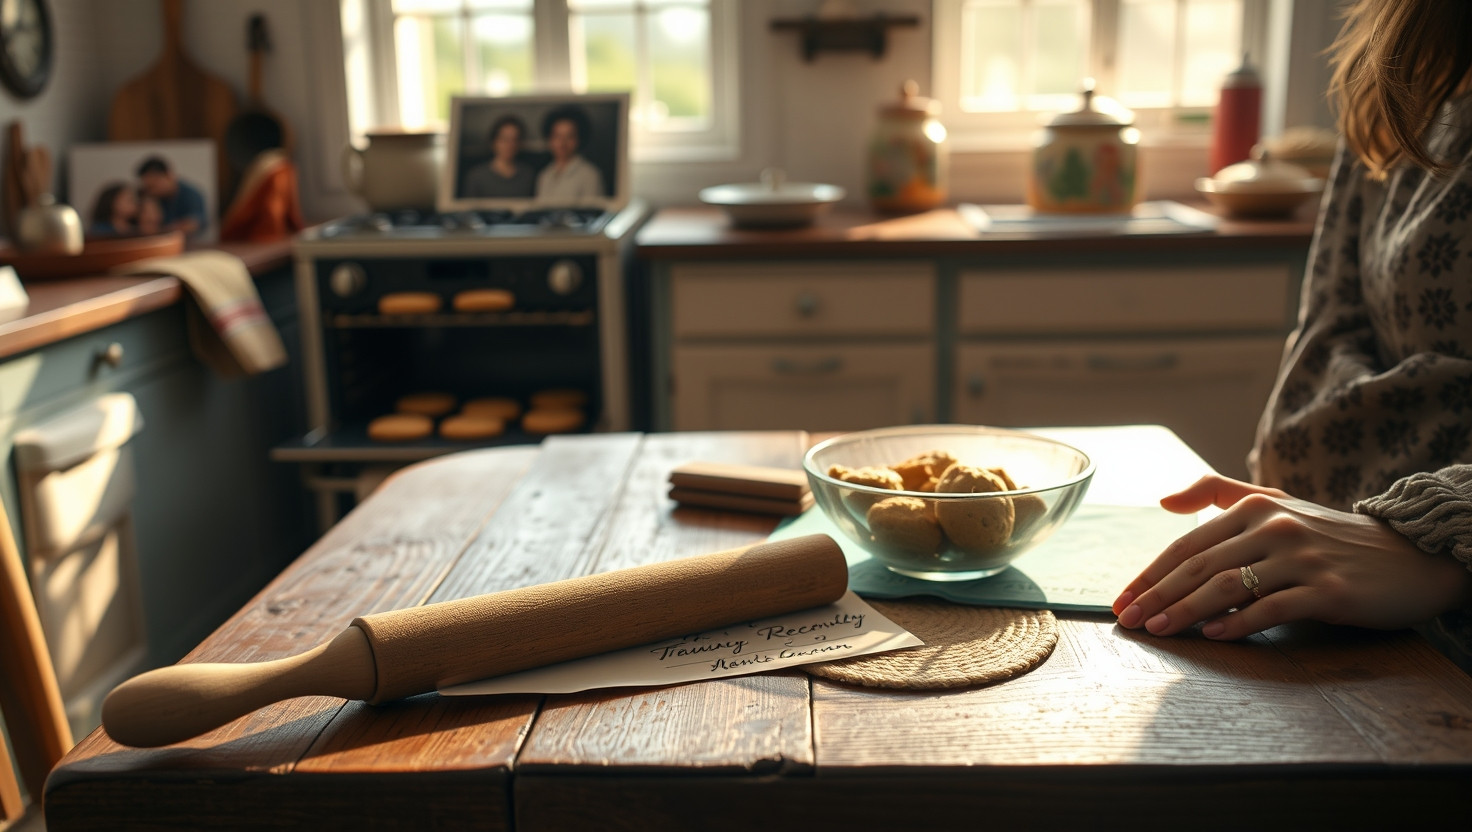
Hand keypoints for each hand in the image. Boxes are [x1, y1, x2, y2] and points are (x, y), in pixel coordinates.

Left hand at [1111, 474, 1471, 638]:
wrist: (1407, 554)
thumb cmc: (1328, 533)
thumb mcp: (1275, 501)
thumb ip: (1218, 491)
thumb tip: (1164, 500)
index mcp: (1254, 508)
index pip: (1187, 545)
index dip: (1150, 574)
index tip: (1122, 600)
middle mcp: (1274, 527)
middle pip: (1199, 566)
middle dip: (1157, 596)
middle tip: (1128, 621)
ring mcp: (1301, 558)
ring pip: (1228, 586)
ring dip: (1186, 611)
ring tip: (1158, 631)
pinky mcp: (1328, 590)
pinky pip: (1273, 608)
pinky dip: (1239, 623)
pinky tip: (1214, 635)